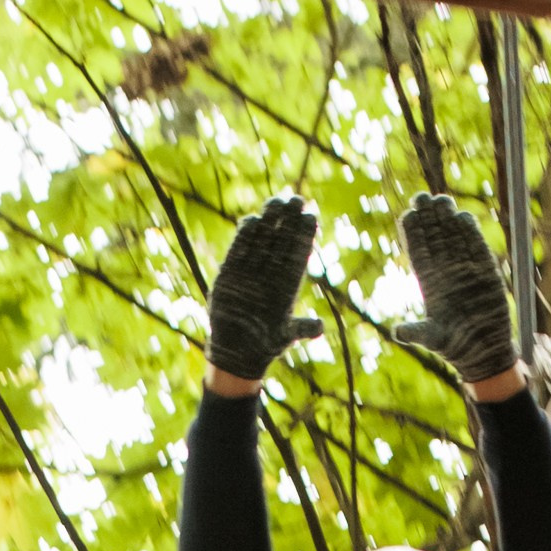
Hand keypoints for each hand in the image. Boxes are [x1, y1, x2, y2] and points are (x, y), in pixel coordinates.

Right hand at [206, 196, 322, 382]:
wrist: (237, 352)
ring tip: (276, 200)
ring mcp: (251, 270)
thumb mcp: (284, 338)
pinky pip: (239, 249)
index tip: (311, 215)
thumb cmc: (265, 345)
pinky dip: (244, 236)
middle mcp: (271, 273)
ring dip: (269, 219)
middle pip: (282, 239)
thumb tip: (319, 327)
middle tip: (295, 198)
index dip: (305, 234)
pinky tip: (252, 220)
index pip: (299, 252)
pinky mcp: (231, 272)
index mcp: (289, 283)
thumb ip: (300, 329)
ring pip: (263, 239)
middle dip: (289, 219)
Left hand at [396, 192, 516, 385]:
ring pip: (454, 238)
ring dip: (447, 220)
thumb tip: (397, 333)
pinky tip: (463, 217)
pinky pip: (476, 247)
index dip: (414, 233)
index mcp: (429, 283)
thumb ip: (416, 332)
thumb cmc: (454, 347)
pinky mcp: (485, 271)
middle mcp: (445, 272)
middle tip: (422, 198)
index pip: (418, 252)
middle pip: (435, 238)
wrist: (484, 352)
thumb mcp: (432, 339)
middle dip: (429, 218)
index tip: (409, 215)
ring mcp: (465, 269)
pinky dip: (470, 233)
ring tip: (441, 200)